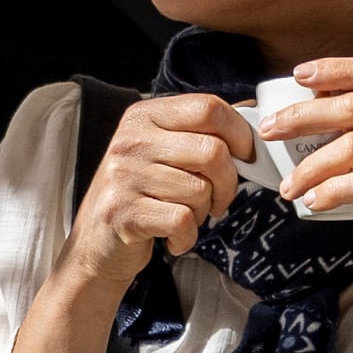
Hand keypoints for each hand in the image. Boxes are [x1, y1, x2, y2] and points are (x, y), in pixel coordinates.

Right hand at [11, 91, 252, 352]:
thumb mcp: (163, 153)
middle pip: (212, 151)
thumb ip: (199, 134)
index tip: (245, 157)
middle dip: (228, 184)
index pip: (208, 108)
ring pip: (200, 190)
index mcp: (143, 116)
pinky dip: (187, 237)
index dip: (239, 134)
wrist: (97, 245)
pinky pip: (183, 220)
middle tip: (219, 200)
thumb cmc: (142, 196)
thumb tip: (255, 121)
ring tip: (184, 216)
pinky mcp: (123, 211)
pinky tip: (173, 237)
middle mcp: (130, 139)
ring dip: (203, 213)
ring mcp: (123, 174)